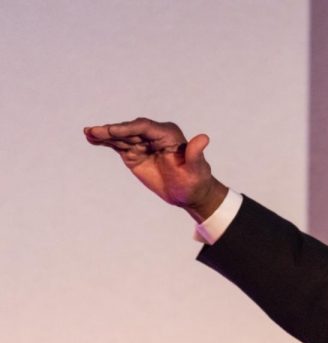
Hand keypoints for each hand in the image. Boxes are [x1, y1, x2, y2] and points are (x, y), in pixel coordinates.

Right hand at [84, 118, 227, 221]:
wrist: (189, 193)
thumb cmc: (196, 181)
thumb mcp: (197, 169)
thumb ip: (196, 154)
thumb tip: (204, 138)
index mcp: (168, 134)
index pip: (144, 127)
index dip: (128, 128)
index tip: (113, 132)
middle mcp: (154, 135)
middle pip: (130, 130)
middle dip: (113, 131)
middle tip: (94, 131)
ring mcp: (142, 143)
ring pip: (121, 136)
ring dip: (105, 135)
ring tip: (88, 133)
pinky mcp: (134, 153)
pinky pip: (118, 145)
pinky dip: (105, 142)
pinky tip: (91, 138)